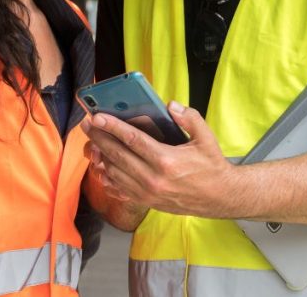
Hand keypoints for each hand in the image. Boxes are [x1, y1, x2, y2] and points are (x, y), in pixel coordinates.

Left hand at [82, 102, 240, 217]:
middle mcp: (153, 179)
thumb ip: (189, 118)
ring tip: (92, 141)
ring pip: (114, 172)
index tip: (96, 116)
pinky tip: (101, 166)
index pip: (132, 140)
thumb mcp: (206, 138)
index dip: (111, 126)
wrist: (220, 198)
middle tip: (87, 125)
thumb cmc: (211, 166)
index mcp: (166, 160)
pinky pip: (119, 189)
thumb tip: (170, 105)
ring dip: (100, 156)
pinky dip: (107, 177)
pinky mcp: (146, 202)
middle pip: (117, 155)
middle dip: (99, 138)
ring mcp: (147, 193)